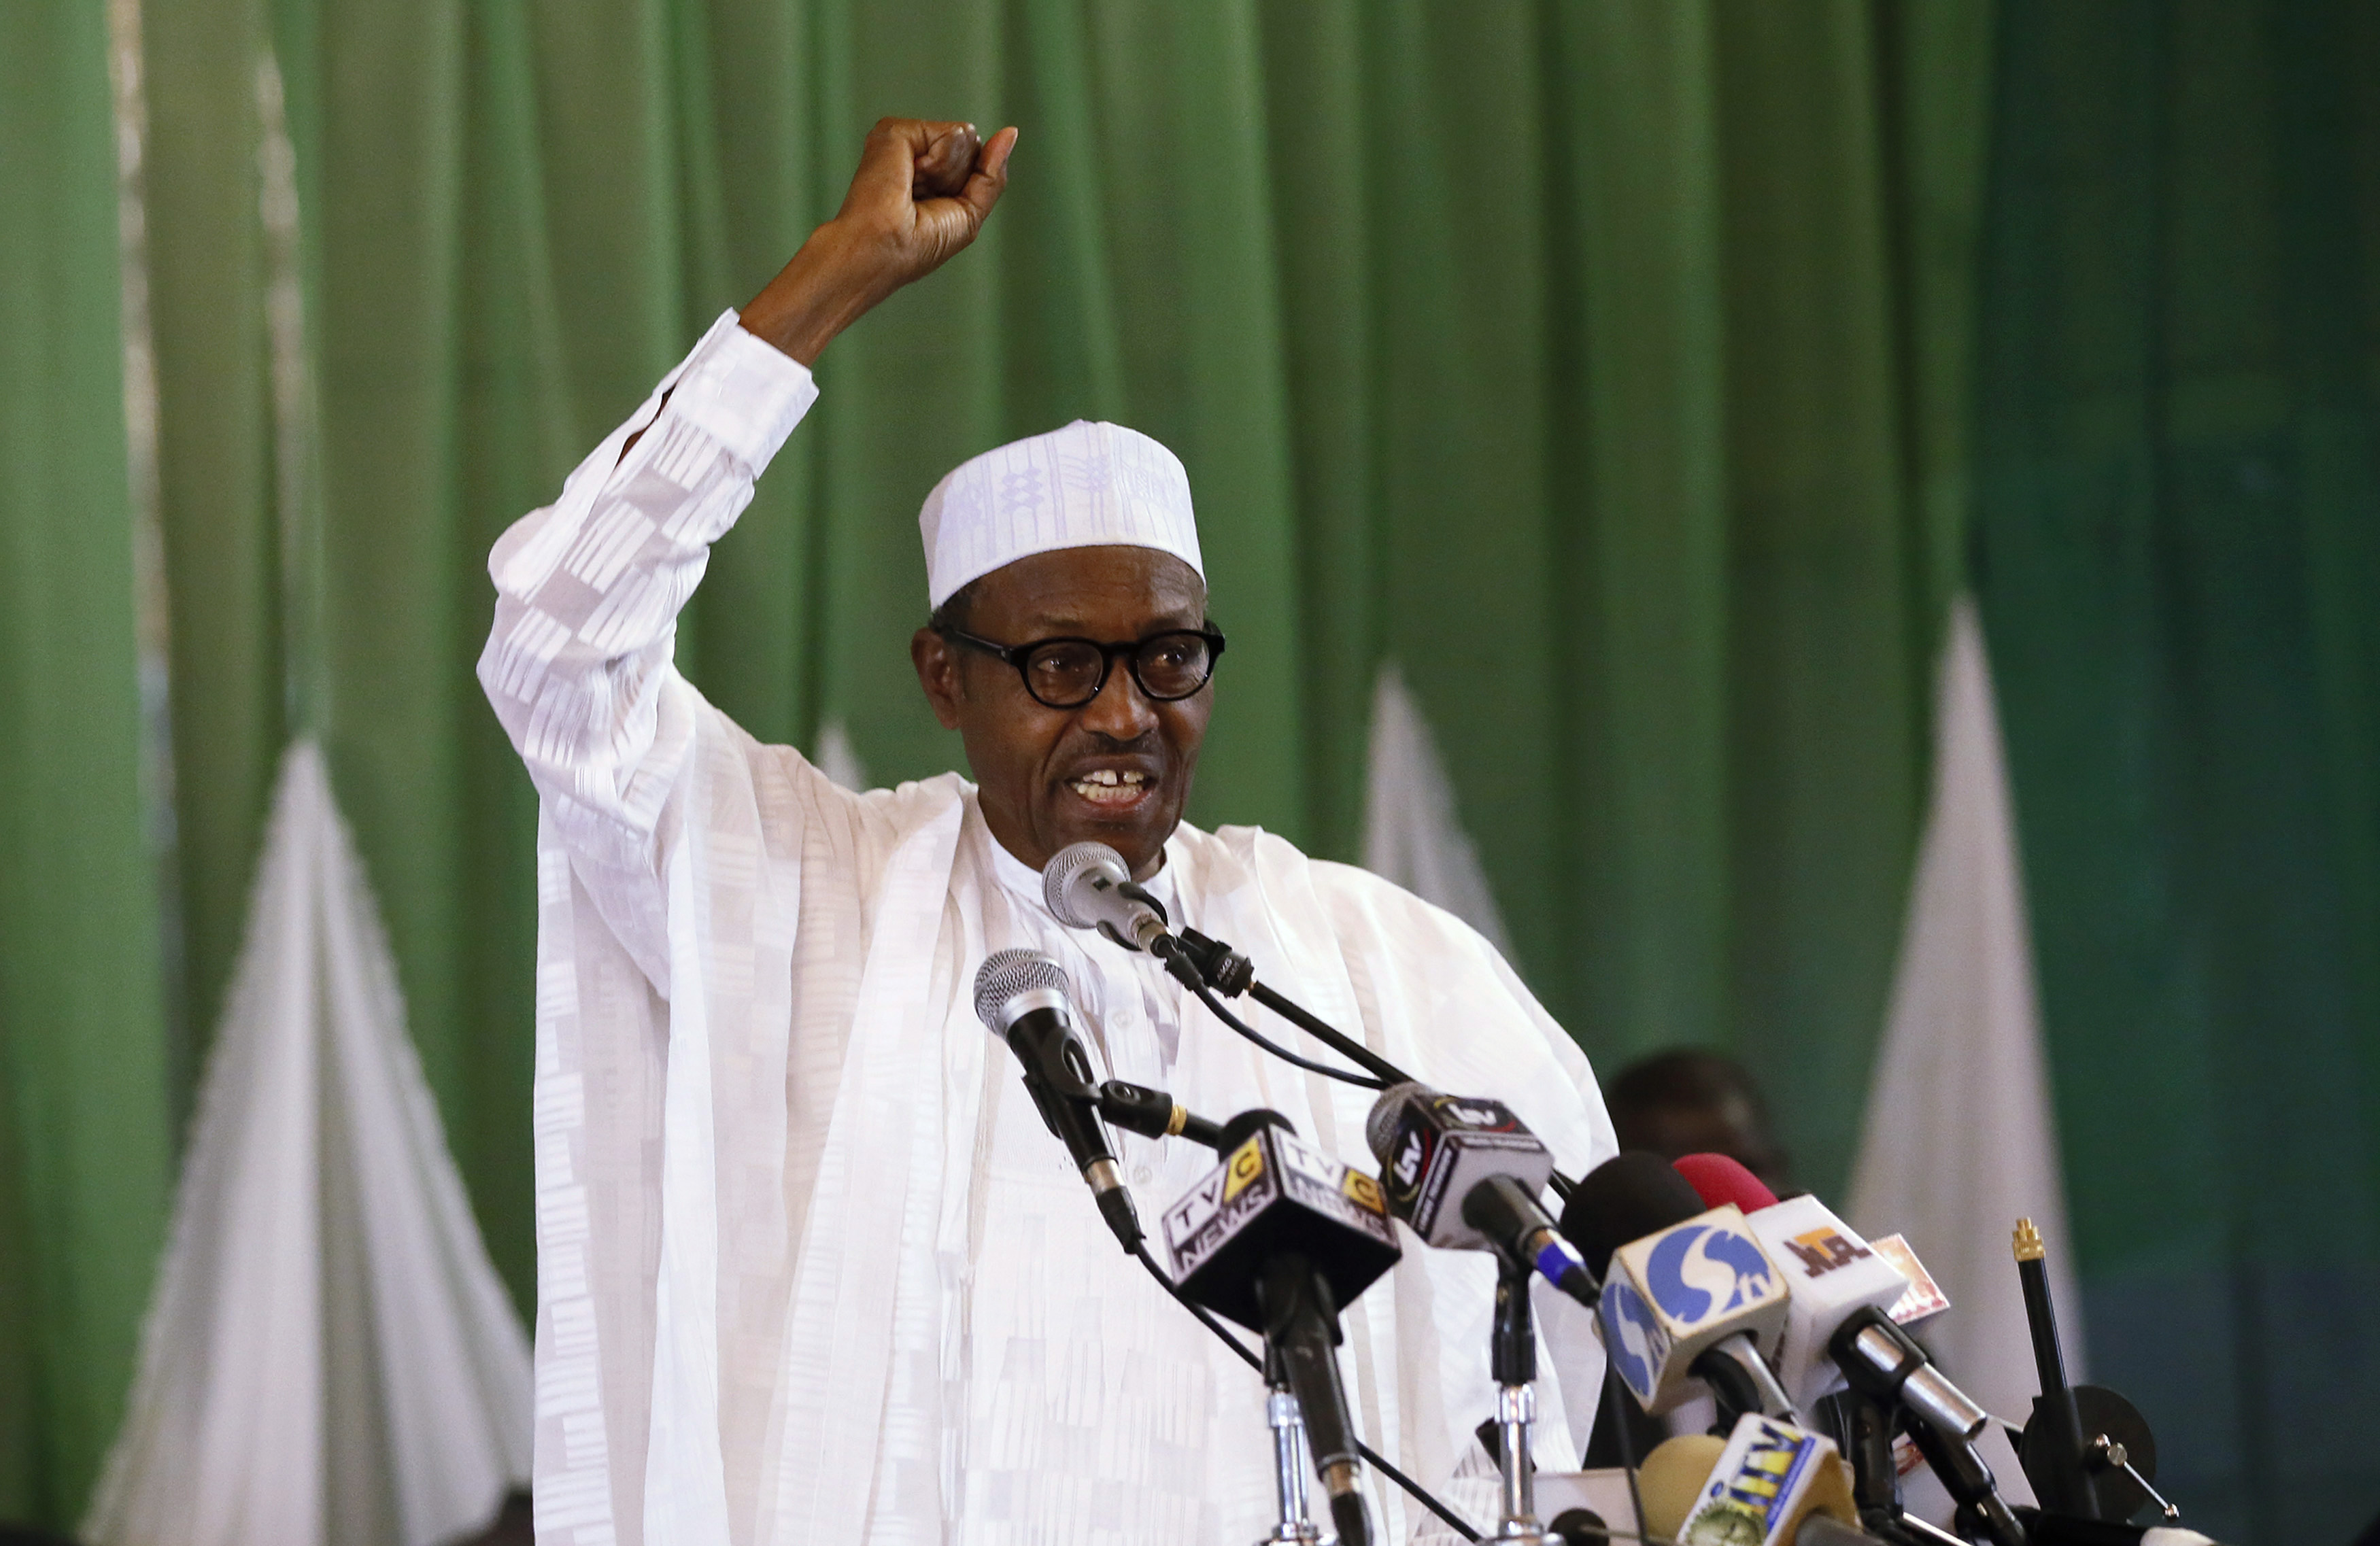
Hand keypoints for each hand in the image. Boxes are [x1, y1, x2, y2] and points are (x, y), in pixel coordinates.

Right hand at [741, 118, 1018, 364]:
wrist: (878, 250)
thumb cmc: (915, 246)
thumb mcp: (969, 214)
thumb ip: (991, 174)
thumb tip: (1010, 133)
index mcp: (930, 176)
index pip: (977, 160)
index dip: (973, 184)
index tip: (940, 209)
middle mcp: (915, 154)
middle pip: (974, 147)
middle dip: (960, 178)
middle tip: (923, 201)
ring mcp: (903, 141)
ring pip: (965, 138)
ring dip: (949, 172)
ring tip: (913, 190)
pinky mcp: (894, 131)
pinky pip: (952, 134)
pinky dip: (941, 162)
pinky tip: (910, 175)